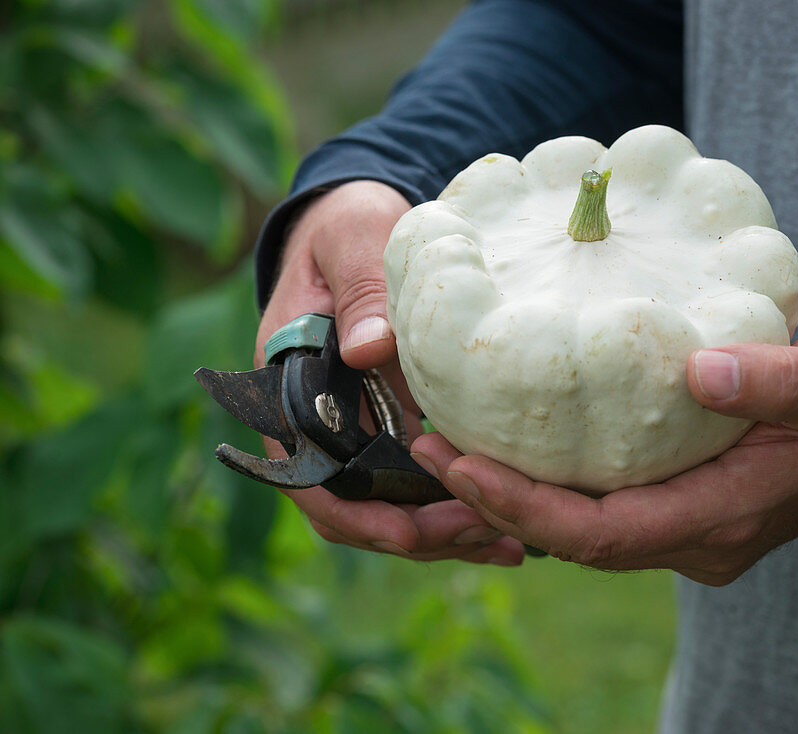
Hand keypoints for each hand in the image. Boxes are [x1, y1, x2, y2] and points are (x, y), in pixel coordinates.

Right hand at [257, 180, 524, 565]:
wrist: (362, 227)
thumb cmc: (348, 228)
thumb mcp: (351, 243)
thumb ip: (359, 290)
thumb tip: (367, 349)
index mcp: (289, 385)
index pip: (305, 474)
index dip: (352, 513)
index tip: (406, 532)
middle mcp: (320, 420)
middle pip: (355, 506)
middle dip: (415, 534)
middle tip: (484, 536)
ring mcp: (359, 428)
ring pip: (389, 506)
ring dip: (443, 532)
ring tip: (508, 544)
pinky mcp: (396, 427)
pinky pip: (419, 483)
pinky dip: (457, 506)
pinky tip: (508, 524)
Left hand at [411, 321, 797, 584]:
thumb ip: (773, 380)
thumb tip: (699, 369)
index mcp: (723, 515)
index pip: (602, 534)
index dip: (525, 505)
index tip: (461, 461)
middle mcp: (695, 540)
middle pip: (574, 541)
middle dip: (496, 502)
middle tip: (426, 447)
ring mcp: (685, 532)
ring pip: (579, 532)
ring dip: (510, 497)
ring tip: (442, 448)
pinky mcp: (678, 509)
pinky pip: (596, 512)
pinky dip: (545, 487)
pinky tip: (504, 447)